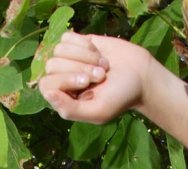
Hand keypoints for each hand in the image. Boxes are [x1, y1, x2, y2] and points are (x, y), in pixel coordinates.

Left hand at [39, 32, 154, 123]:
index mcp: (64, 99)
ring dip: (85, 57)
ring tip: (102, 67)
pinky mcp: (78, 43)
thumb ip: (70, 109)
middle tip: (100, 76)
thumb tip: (48, 94)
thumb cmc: (120, 97)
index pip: (46, 85)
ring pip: (59, 49)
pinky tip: (98, 54)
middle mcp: (63, 79)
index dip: (65, 80)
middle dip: (79, 69)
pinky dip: (84, 45)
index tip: (86, 82)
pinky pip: (67, 37)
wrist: (140, 75)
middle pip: (52, 65)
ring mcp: (69, 59)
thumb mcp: (98, 111)